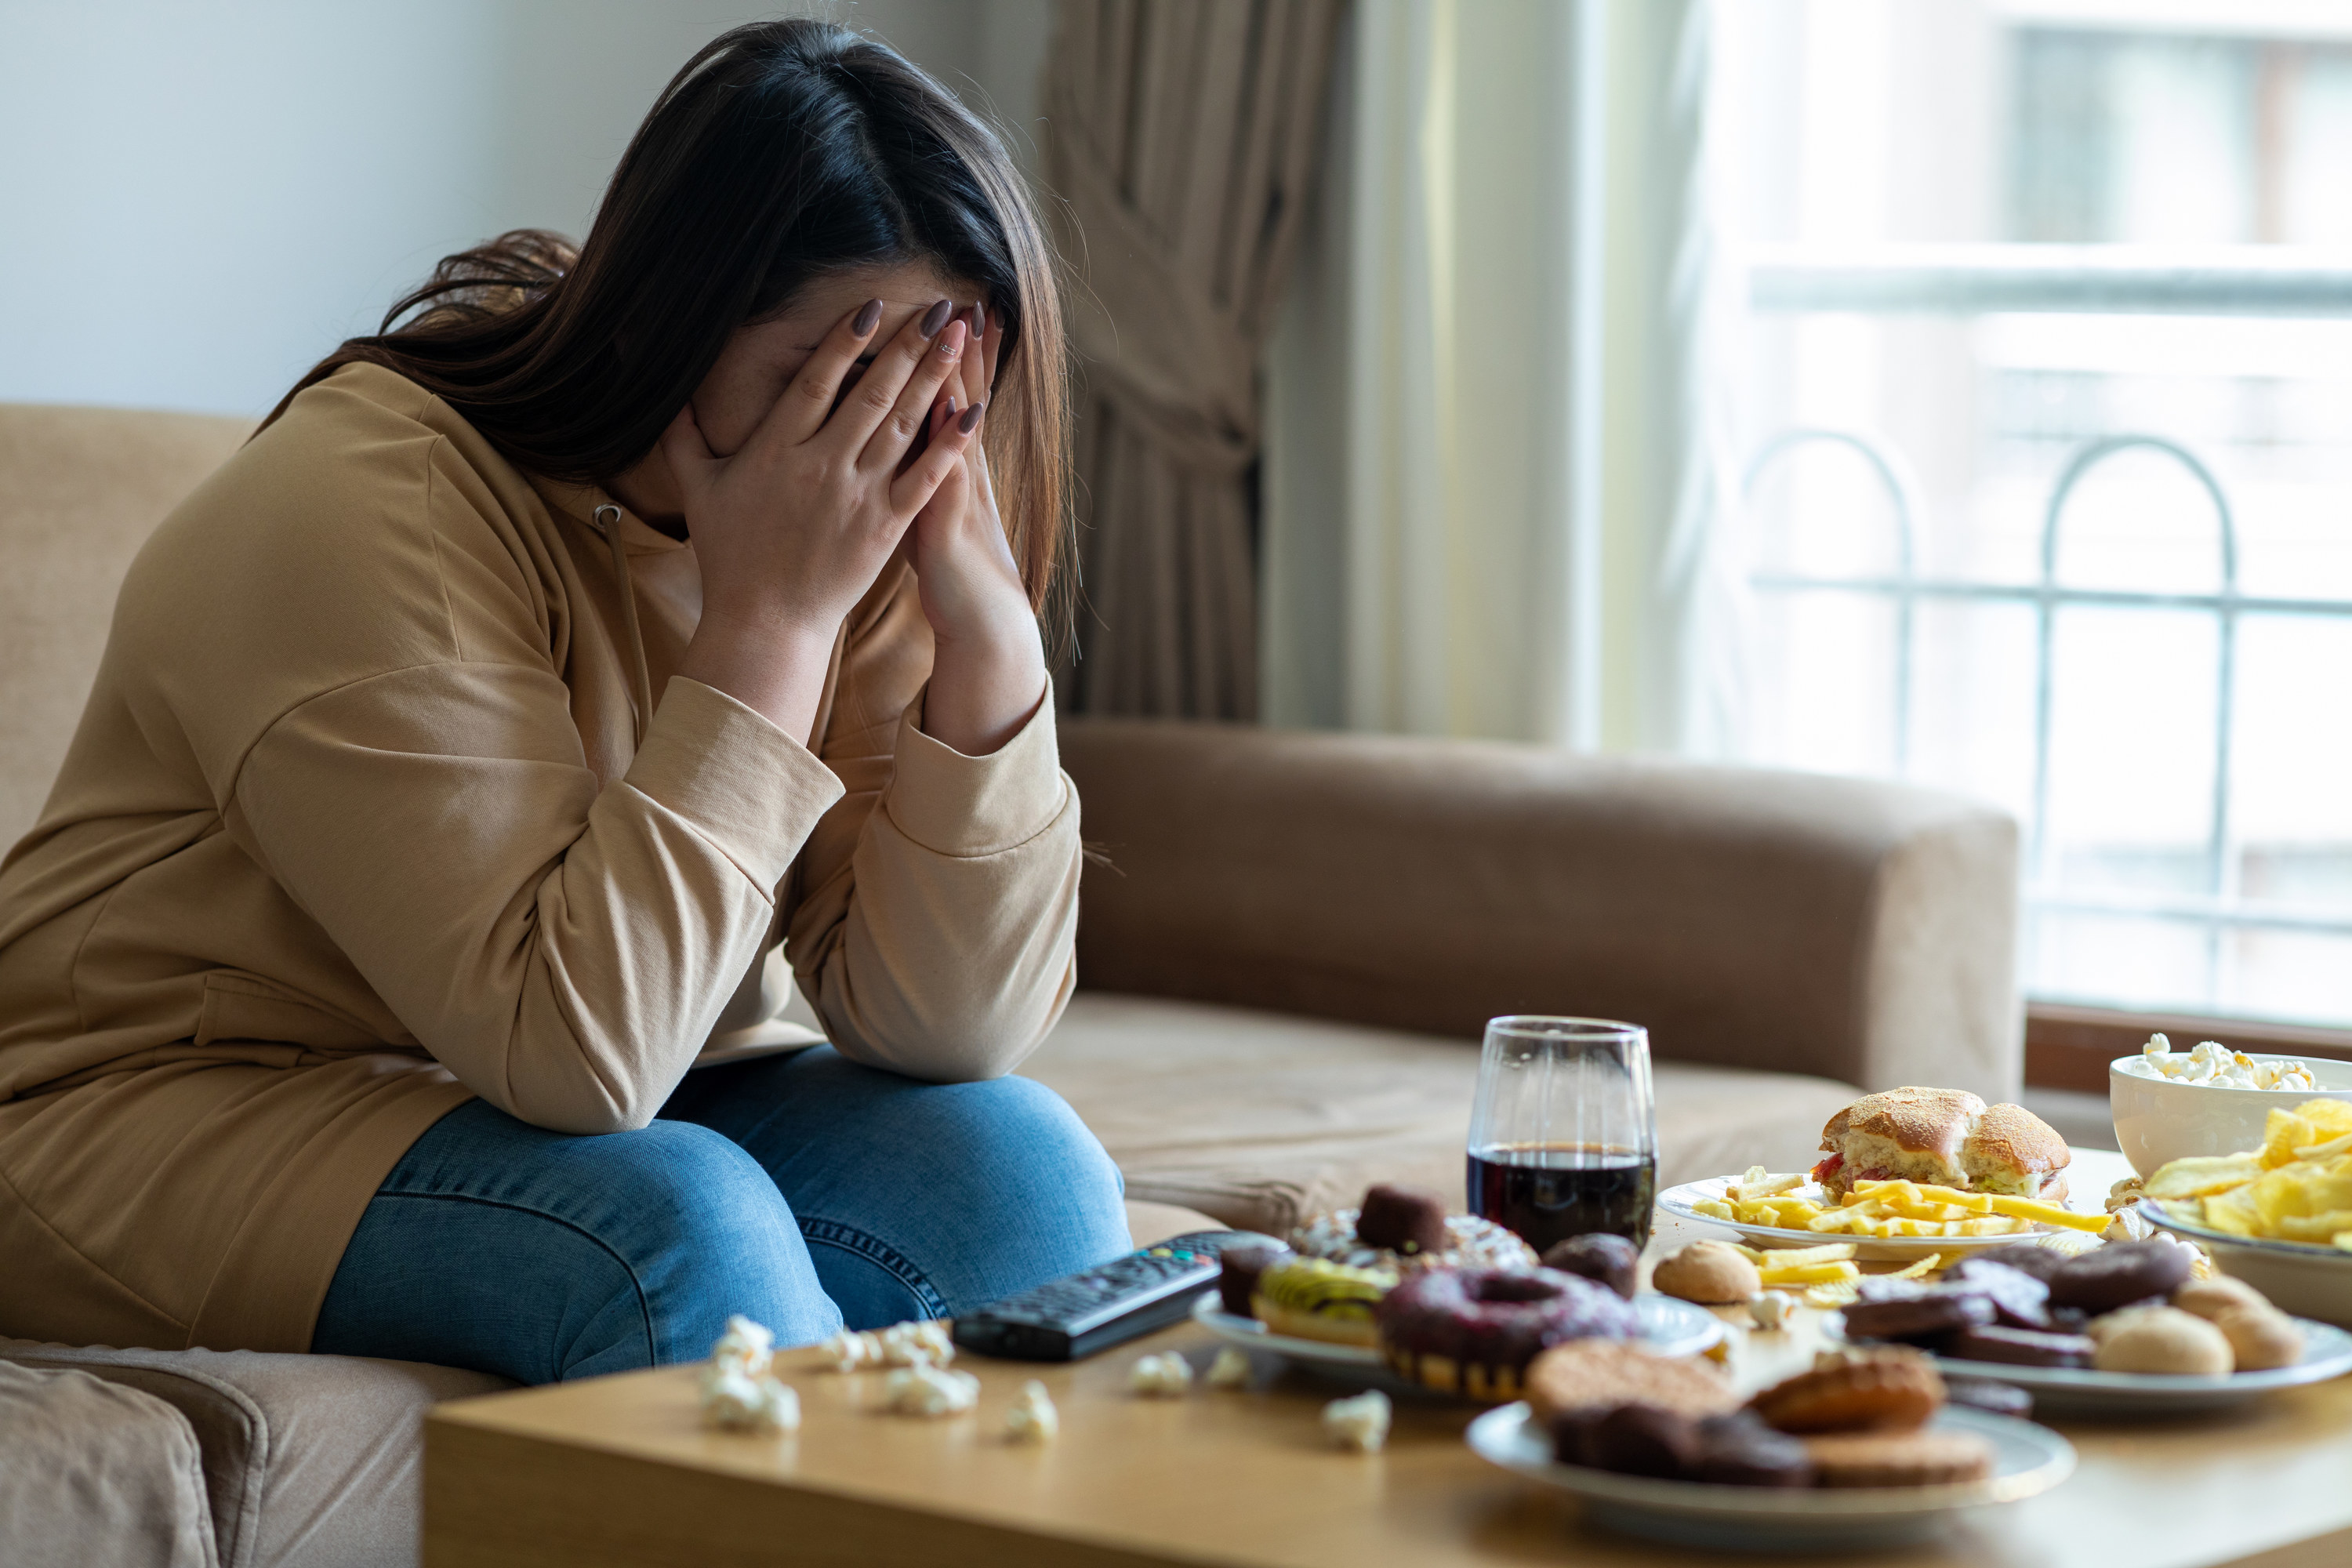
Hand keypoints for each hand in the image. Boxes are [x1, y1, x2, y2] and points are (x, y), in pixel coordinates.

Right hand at [664, 299, 978, 737]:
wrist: (765, 623)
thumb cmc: (729, 558)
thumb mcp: (698, 493)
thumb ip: (685, 440)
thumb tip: (674, 398)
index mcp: (775, 450)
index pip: (815, 382)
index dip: (844, 342)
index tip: (872, 307)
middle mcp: (821, 466)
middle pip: (871, 393)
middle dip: (906, 346)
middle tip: (937, 308)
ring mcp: (858, 496)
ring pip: (903, 425)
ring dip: (933, 378)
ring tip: (959, 338)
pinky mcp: (886, 527)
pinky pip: (925, 476)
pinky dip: (952, 442)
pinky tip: (975, 410)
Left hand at [910, 305, 1049, 755]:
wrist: (986, 621)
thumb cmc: (953, 574)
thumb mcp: (935, 518)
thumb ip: (918, 478)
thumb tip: (898, 450)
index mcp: (953, 466)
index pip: (954, 398)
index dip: (957, 356)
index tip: (958, 309)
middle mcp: (960, 469)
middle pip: (961, 395)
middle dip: (963, 348)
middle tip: (967, 295)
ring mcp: (958, 490)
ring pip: (958, 420)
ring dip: (959, 373)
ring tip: (962, 326)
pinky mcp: (948, 517)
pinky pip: (946, 467)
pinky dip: (946, 433)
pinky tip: (942, 400)